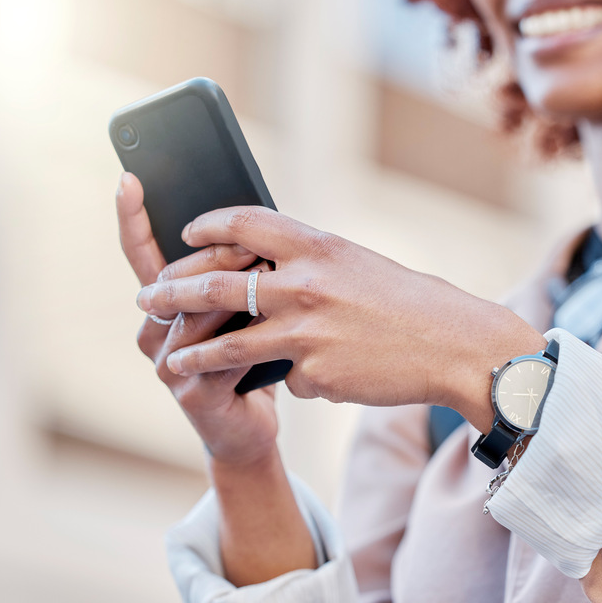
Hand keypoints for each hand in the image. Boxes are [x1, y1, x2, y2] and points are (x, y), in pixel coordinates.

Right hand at [116, 174, 279, 468]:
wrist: (251, 426)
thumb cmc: (250, 358)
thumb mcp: (244, 310)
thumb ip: (238, 276)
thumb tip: (253, 231)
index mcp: (163, 304)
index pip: (142, 253)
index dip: (132, 218)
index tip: (129, 180)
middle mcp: (153, 331)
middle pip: (175, 280)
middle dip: (213, 257)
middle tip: (249, 244)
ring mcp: (166, 363)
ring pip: (194, 316)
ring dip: (232, 295)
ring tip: (267, 276)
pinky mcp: (190, 392)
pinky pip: (217, 357)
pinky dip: (246, 338)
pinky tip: (271, 329)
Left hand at [133, 205, 545, 429]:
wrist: (454, 346)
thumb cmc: (409, 303)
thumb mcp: (357, 264)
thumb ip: (309, 264)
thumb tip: (263, 270)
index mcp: (316, 247)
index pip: (242, 223)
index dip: (206, 226)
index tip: (185, 232)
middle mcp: (303, 285)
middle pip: (215, 285)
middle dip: (172, 292)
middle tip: (148, 297)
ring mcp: (305, 334)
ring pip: (229, 346)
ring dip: (193, 353)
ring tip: (172, 360)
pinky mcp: (314, 376)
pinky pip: (287, 378)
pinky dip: (294, 378)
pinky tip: (321, 377)